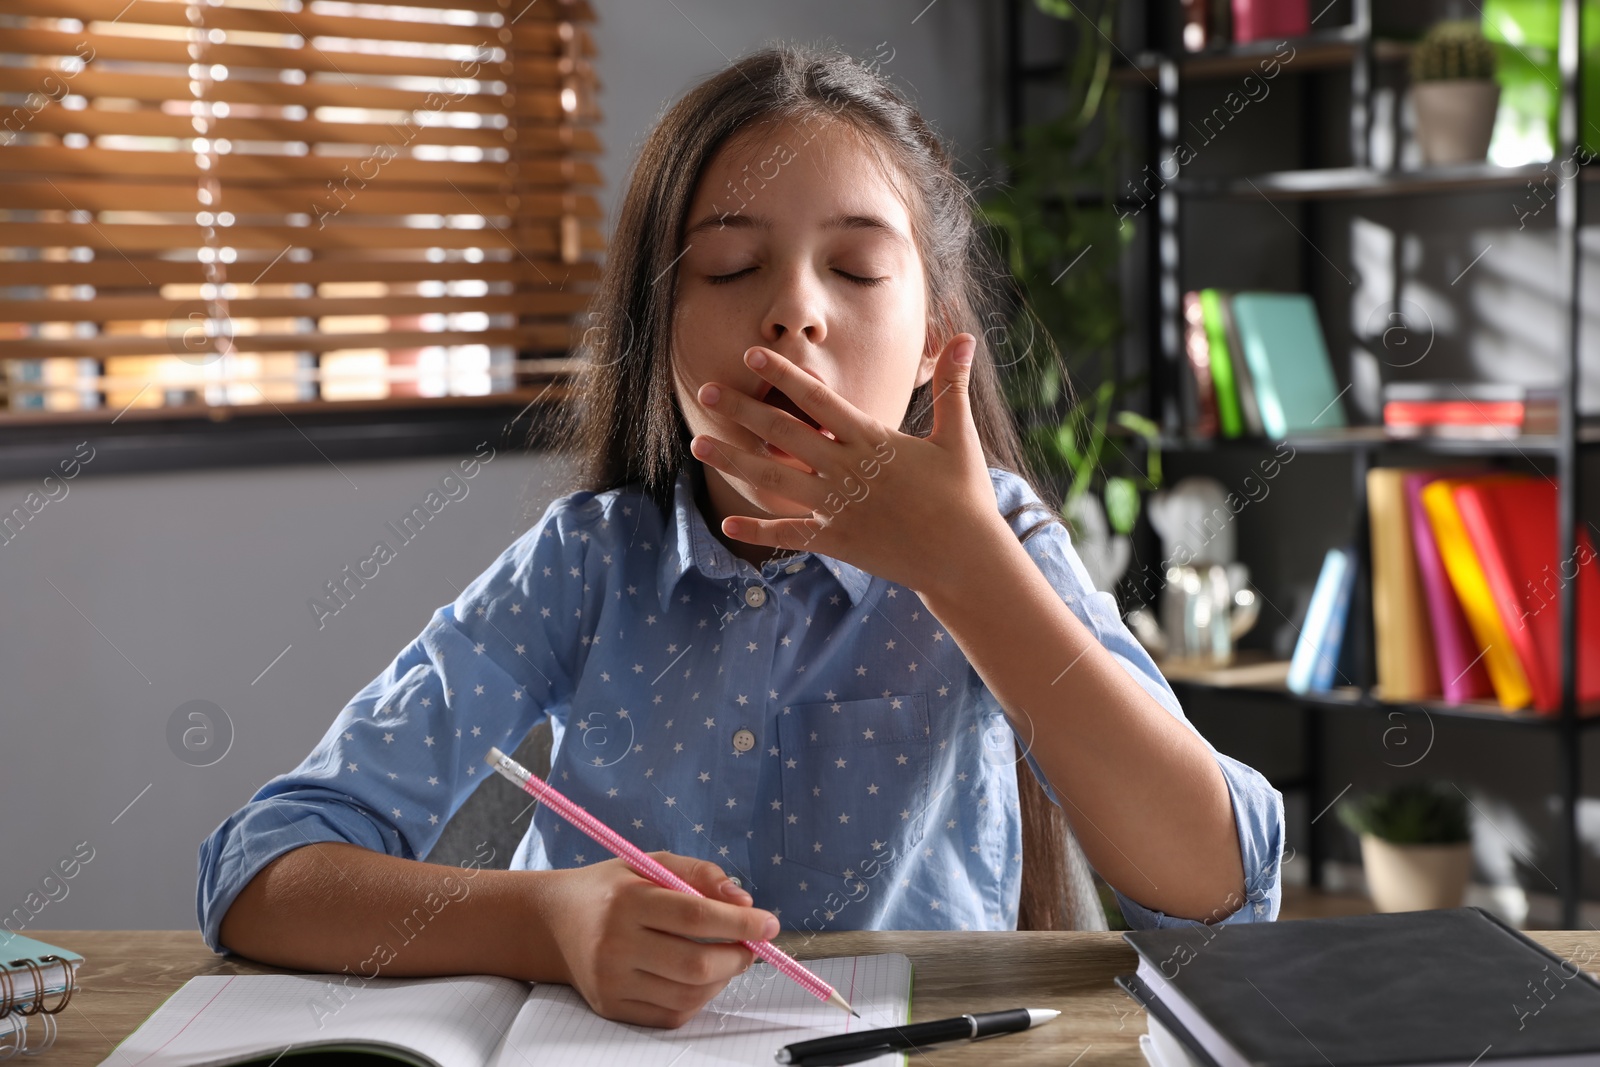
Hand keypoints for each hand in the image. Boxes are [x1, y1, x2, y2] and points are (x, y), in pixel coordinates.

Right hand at [543, 852, 778, 1027]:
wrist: (553, 922)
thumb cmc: (610, 889)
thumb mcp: (650, 862)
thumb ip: (700, 873)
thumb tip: (744, 899)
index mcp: (627, 899)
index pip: (696, 916)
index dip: (741, 922)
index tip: (769, 923)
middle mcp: (615, 943)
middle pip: (695, 964)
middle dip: (737, 957)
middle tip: (750, 946)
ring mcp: (611, 980)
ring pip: (688, 995)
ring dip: (722, 980)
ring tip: (726, 959)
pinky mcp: (610, 1006)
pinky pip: (670, 1014)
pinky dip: (698, 999)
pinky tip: (699, 979)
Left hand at [689, 333, 1006, 594]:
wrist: (964, 558)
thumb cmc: (964, 496)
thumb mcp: (958, 437)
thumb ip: (952, 386)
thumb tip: (966, 337)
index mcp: (873, 441)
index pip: (819, 400)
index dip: (784, 375)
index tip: (752, 353)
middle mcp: (848, 471)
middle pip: (785, 434)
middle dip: (743, 411)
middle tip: (705, 392)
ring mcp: (839, 508)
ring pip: (776, 481)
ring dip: (734, 462)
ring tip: (698, 445)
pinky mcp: (838, 541)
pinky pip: (792, 534)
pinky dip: (759, 530)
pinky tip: (727, 521)